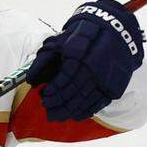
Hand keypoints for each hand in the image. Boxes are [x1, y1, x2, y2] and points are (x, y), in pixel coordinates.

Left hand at [26, 0, 143, 121]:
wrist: (115, 30)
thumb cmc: (83, 36)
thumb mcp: (61, 41)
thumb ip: (44, 60)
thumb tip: (31, 79)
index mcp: (79, 56)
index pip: (64, 79)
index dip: (53, 91)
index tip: (44, 97)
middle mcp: (93, 69)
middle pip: (74, 93)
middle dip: (59, 104)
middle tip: (48, 111)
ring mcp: (105, 78)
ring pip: (85, 100)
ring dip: (70, 111)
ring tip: (58, 116)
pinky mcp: (113, 84)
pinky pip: (98, 103)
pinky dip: (86, 111)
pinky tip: (75, 115)